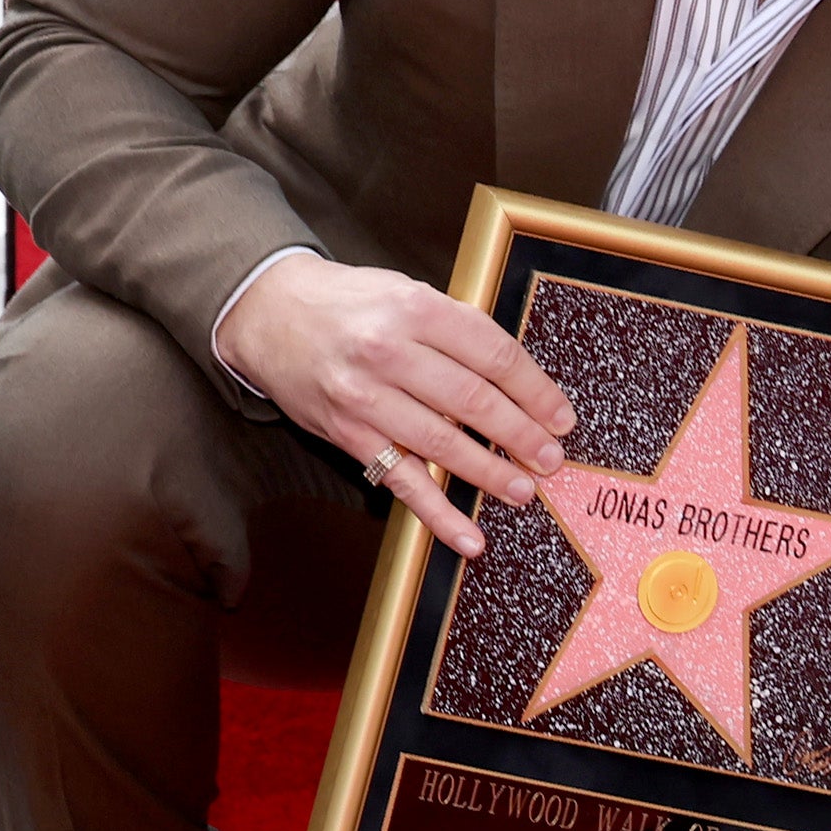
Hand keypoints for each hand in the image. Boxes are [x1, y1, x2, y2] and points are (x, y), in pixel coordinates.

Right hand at [218, 253, 576, 556]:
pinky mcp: (346, 433)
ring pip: (441, 444)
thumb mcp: (409, 293)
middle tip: (551, 460)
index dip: (536, 391)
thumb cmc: (353, 304)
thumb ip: (459, 330)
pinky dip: (437, 514)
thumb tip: (522, 383)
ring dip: (489, 473)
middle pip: (472, 401)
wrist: (269, 312)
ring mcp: (364, 396)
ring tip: (523, 491)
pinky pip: (400, 480)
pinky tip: (468, 537)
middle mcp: (389, 351)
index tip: (561, 417)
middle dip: (521, 436)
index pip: (493, 355)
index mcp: (416, 309)